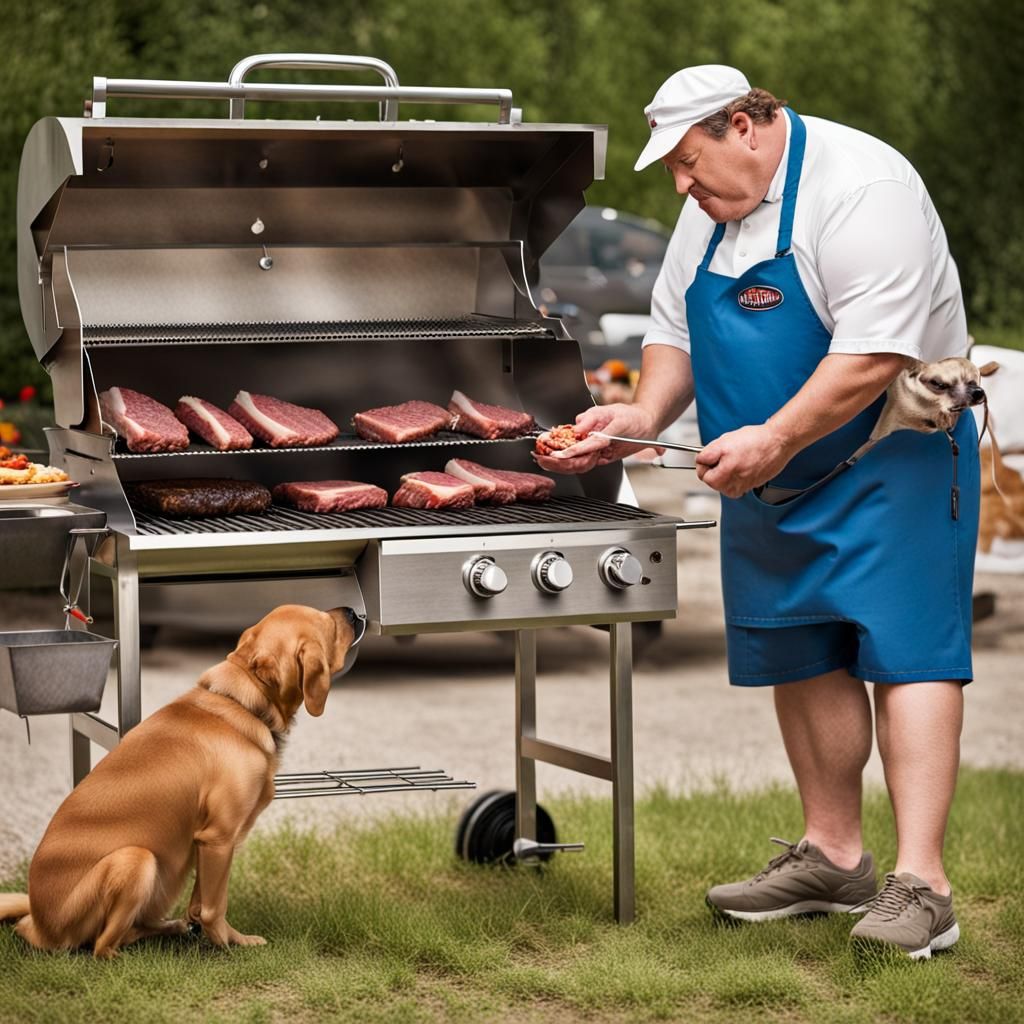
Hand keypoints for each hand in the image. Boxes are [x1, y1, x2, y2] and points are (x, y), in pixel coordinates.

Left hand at [533, 403, 661, 474]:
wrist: (645, 426)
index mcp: (610, 439)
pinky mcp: (598, 458)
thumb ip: (592, 416)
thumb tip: (577, 424)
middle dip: (559, 464)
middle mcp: (605, 453)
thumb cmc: (630, 418)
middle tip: (541, 458)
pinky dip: (565, 462)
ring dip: (559, 465)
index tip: (558, 454)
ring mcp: (602, 458)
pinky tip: (552, 459)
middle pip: (581, 463)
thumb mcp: (611, 409)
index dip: (572, 452)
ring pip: (579, 466)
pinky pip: (581, 463)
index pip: (589, 448)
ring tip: (542, 459)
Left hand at [696, 423, 792, 497]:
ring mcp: (746, 487)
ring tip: (737, 456)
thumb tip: (699, 461)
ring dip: (728, 470)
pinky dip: (739, 472)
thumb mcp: (722, 442)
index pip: (703, 476)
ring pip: (727, 482)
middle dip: (717, 467)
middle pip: (715, 481)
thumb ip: (706, 454)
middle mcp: (735, 486)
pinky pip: (739, 481)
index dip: (705, 463)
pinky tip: (745, 460)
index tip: (710, 455)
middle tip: (726, 453)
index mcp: (724, 477)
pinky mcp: (754, 484)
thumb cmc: (754, 441)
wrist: (778, 441)